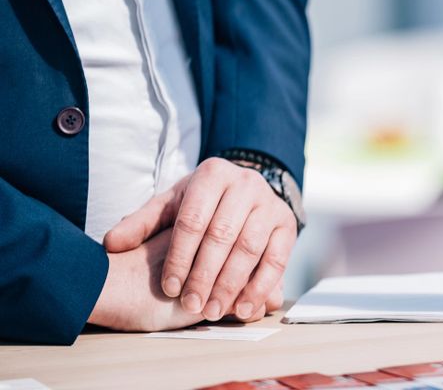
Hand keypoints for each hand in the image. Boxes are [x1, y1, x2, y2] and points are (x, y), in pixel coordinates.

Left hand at [104, 157, 295, 321]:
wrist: (242, 190)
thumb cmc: (201, 202)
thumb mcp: (171, 205)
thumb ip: (142, 223)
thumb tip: (112, 243)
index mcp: (213, 173)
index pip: (194, 218)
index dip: (180, 256)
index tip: (169, 288)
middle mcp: (246, 183)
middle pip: (223, 234)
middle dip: (205, 275)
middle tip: (191, 306)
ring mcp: (269, 202)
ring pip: (250, 247)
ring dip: (230, 284)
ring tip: (212, 312)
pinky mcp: (287, 223)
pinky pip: (277, 257)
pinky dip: (261, 286)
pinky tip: (243, 309)